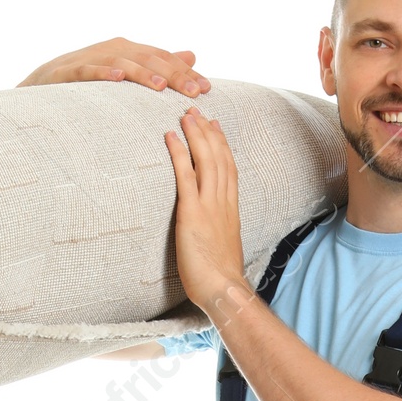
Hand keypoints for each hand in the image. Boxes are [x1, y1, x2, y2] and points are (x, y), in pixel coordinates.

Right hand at [17, 37, 210, 93]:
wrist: (39, 83)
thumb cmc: (87, 80)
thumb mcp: (125, 70)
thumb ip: (157, 63)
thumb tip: (191, 55)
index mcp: (129, 50)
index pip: (164, 59)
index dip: (186, 73)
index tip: (207, 90)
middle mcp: (114, 49)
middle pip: (149, 59)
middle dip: (174, 75)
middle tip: (195, 91)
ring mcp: (92, 58)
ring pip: (122, 63)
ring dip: (143, 74)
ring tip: (162, 86)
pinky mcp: (69, 71)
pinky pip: (88, 71)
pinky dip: (102, 73)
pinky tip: (117, 78)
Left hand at [164, 107, 248, 322]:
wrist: (224, 289)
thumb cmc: (222, 277)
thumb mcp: (224, 247)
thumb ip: (219, 232)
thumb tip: (212, 231)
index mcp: (231, 209)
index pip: (229, 168)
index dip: (222, 144)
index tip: (216, 125)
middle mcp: (223, 202)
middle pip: (218, 157)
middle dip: (207, 131)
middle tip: (197, 110)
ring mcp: (209, 206)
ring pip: (205, 159)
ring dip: (195, 134)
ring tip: (185, 114)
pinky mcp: (192, 213)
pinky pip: (185, 176)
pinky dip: (178, 153)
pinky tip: (170, 137)